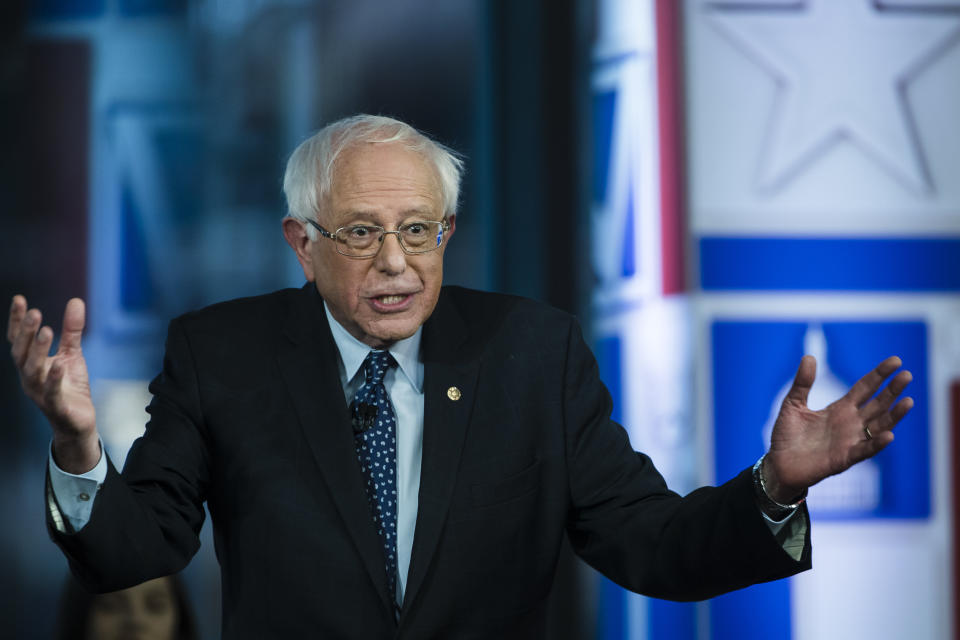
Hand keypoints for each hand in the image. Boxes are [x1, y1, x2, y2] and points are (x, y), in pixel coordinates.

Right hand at [8, 295, 99, 472]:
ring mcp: (40, 392)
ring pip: (33, 371)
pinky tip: (60, 363)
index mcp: (30, 364)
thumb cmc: (70, 386)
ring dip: (38, 351)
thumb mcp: (72, 354)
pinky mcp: (56, 406)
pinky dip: (54, 377)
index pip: (19, 340)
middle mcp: (29, 377)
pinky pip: (52, 391)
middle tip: (34, 313)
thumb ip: (72, 330)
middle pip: (22, 353)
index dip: (17, 321)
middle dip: (26, 333)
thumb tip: (76, 300)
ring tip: (46, 331)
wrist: (77, 421)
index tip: (19, 299)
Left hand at [762, 355, 912, 503]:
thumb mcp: (793, 404)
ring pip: (879, 426)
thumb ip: (803, 383)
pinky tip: (888, 435)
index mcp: (840, 409)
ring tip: (908, 401)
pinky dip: (877, 443)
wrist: (778, 464)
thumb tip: (809, 356)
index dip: (879, 375)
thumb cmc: (787, 435)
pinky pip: (865, 450)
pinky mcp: (844, 458)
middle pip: (878, 404)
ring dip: (894, 415)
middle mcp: (850, 423)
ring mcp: (850, 441)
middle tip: (907, 375)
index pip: (865, 388)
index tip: (896, 361)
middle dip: (892, 390)